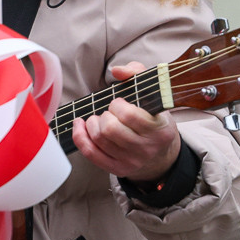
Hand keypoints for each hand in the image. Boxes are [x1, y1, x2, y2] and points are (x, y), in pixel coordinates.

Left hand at [71, 62, 180, 182]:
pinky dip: (80, 137)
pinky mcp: (118, 169)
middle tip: (109, 112)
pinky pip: (91, 154)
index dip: (118, 105)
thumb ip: (137, 73)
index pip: (129, 116)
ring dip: (92, 124)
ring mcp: (132, 162)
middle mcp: (147, 149)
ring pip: (99, 139)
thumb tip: (116, 70)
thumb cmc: (153, 119)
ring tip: (99, 119)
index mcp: (160, 131)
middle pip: (110, 129)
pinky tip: (80, 125)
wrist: (160, 154)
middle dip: (104, 115)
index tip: (118, 103)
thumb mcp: (153, 95)